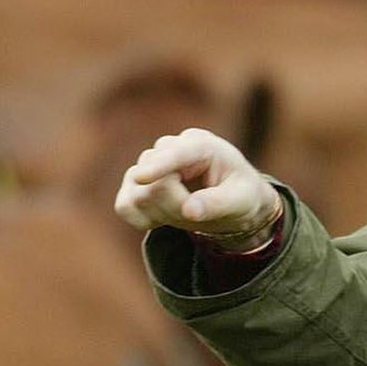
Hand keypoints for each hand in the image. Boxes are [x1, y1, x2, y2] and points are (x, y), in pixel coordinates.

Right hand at [114, 128, 281, 246]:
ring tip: (188, 210)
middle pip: (156, 183)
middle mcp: (170, 147)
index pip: (176, 153)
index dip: (159, 165)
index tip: (142, 177)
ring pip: (138, 196)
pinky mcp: (133, 183)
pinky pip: (124, 207)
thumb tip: (189, 211)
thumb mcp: (242, 200)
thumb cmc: (240, 193)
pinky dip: (142, 220)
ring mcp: (148, 163)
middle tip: (201, 212)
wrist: (230, 198)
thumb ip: (218, 203)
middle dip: (177, 208)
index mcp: (202, 144)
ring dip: (164, 215)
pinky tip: (165, 216)